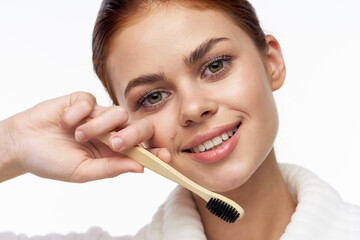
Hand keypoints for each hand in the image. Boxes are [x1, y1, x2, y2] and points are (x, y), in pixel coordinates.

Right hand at [1, 92, 170, 182]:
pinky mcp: (83, 101)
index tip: (165, 156)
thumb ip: (111, 168)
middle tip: (115, 143)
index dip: (155, 152)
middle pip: (137, 126)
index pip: (142, 150)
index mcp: (113, 152)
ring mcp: (98, 115)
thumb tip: (141, 169)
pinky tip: (65, 122)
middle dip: (132, 134)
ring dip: (98, 125)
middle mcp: (110, 132)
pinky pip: (92, 101)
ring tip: (77, 136)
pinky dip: (79, 112)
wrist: (22, 143)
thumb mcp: (82, 171)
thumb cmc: (52, 161)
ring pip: (117, 113)